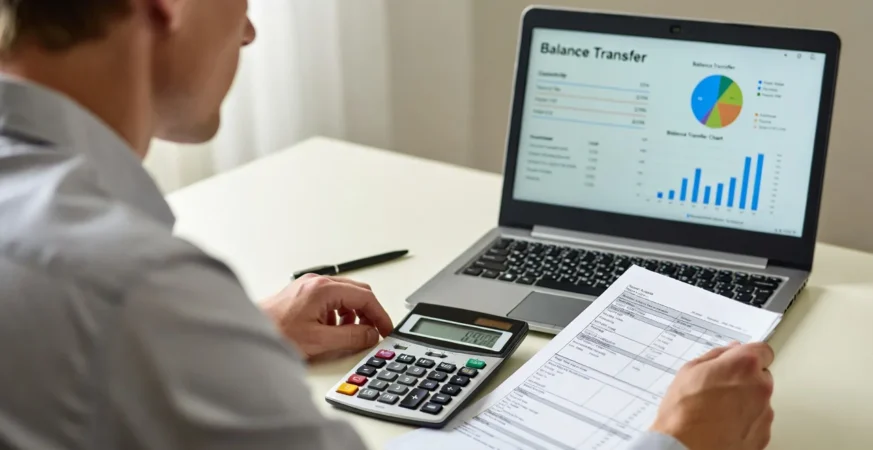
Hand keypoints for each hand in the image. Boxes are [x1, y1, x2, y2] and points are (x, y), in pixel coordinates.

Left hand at [261, 274, 393, 361]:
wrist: (248, 331)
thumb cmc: (275, 334)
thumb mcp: (320, 341)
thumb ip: (351, 337)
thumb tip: (371, 335)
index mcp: (324, 289)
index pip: (365, 296)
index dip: (380, 314)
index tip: (386, 329)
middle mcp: (318, 282)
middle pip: (358, 292)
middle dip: (369, 313)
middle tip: (375, 332)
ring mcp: (310, 285)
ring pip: (346, 295)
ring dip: (354, 314)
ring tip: (352, 333)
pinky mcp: (304, 293)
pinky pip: (332, 299)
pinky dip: (340, 313)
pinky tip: (334, 329)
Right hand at [650, 342, 774, 449]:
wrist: (686, 447)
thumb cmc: (683, 412)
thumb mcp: (689, 370)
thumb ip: (716, 356)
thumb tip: (728, 352)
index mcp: (744, 366)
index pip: (762, 350)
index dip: (748, 354)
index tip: (739, 359)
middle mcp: (760, 388)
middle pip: (761, 376)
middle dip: (744, 379)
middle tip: (719, 387)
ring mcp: (764, 414)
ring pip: (759, 400)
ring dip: (744, 401)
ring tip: (717, 410)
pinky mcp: (763, 435)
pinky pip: (758, 421)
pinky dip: (745, 422)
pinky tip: (722, 424)